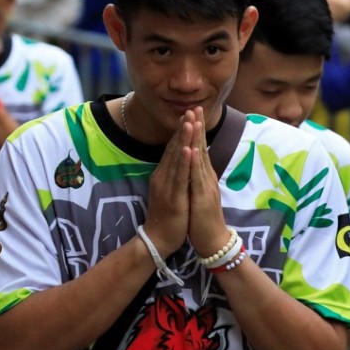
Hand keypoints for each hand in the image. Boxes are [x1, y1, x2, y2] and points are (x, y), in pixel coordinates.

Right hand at [144, 109, 193, 256]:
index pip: (173, 148)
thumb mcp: (170, 192)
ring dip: (184, 139)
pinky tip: (187, 149)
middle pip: (173, 148)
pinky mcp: (173, 196)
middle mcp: (162, 176)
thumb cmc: (167, 217)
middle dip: (184, 128)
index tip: (190, 115)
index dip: (181, 131)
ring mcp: (166, 185)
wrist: (158, 239)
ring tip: (190, 122)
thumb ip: (173, 176)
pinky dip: (183, 161)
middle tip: (191, 109)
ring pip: (176, 158)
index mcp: (163, 175)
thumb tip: (179, 163)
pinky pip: (179, 176)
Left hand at [186, 107, 228, 256]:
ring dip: (196, 139)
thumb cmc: (203, 218)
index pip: (199, 148)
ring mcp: (205, 187)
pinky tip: (193, 150)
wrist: (212, 241)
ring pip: (200, 159)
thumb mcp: (198, 193)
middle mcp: (206, 178)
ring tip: (193, 120)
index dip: (195, 131)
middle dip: (197, 127)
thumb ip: (197, 177)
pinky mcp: (202, 198)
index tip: (192, 112)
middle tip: (195, 106)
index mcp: (203, 176)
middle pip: (202, 148)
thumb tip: (193, 163)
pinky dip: (194, 163)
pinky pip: (196, 178)